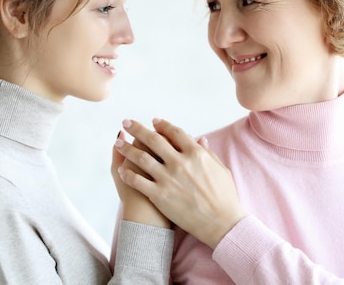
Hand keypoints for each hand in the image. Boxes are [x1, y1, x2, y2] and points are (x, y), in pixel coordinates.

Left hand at [115, 118, 246, 248]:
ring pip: (141, 157)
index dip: (162, 125)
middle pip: (153, 139)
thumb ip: (208, 153)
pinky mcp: (160, 195)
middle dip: (137, 129)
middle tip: (127, 123)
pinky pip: (138, 181)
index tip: (154, 122)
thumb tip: (200, 139)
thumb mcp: (220, 169)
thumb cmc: (224, 197)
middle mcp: (180, 162)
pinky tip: (121, 169)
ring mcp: (168, 178)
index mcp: (196, 153)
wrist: (221, 223)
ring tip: (119, 143)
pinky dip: (128, 173)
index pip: (175, 132)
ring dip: (127, 148)